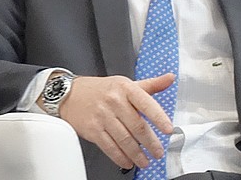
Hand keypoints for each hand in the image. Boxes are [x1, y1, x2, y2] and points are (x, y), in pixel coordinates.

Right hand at [59, 73, 174, 169]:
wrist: (70, 94)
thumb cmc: (102, 89)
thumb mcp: (126, 83)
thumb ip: (150, 84)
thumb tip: (170, 78)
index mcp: (126, 88)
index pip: (146, 103)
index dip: (159, 117)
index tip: (168, 129)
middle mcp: (114, 101)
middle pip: (137, 125)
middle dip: (150, 142)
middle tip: (158, 152)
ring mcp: (102, 116)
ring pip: (124, 139)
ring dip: (137, 154)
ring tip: (145, 161)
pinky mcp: (92, 130)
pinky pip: (109, 146)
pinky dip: (120, 157)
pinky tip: (128, 161)